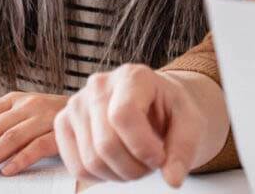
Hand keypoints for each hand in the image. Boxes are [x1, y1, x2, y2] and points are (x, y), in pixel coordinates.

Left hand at [0, 91, 67, 176]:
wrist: (91, 109)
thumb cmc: (50, 117)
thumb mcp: (22, 114)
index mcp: (12, 100)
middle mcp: (25, 106)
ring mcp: (42, 118)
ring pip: (8, 138)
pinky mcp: (59, 132)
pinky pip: (37, 147)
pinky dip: (20, 159)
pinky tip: (7, 171)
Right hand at [54, 64, 205, 187]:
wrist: (154, 104)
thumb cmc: (170, 110)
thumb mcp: (190, 123)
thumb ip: (183, 149)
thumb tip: (173, 178)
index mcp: (132, 76)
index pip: (123, 115)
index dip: (142, 147)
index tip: (159, 158)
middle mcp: (99, 85)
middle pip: (106, 144)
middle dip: (134, 167)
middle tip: (150, 164)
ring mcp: (77, 103)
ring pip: (91, 160)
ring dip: (119, 174)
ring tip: (136, 162)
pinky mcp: (64, 123)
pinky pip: (76, 167)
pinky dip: (100, 176)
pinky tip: (117, 163)